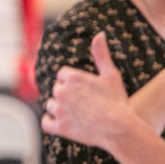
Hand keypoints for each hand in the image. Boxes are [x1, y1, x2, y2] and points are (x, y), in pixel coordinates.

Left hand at [41, 32, 130, 148]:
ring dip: (59, 108)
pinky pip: (46, 122)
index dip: (73, 82)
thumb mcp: (111, 75)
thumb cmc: (117, 101)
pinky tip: (62, 123)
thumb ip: (101, 54)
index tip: (84, 90)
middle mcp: (61, 91)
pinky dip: (51, 122)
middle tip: (84, 103)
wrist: (119, 129)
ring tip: (77, 114)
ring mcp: (59, 110)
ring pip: (50, 105)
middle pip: (57, 89)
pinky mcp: (59, 127)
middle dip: (67, 95)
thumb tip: (100, 34)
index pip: (63, 75)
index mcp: (72, 77)